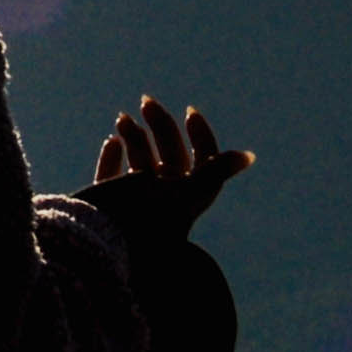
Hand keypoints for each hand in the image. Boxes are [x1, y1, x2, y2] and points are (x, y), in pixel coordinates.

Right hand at [83, 95, 253, 239]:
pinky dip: (112, 157)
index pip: (203, 162)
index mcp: (186, 196)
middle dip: (161, 125)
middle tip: (145, 102)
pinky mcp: (107, 201)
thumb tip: (249, 156)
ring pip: (141, 161)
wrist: (101, 249)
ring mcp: (134, 199)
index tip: (189, 112)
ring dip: (135, 137)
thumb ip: (214, 173)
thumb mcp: (185, 194)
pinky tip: (111, 143)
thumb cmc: (146, 220)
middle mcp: (164, 197)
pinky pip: (112, 176)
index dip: (202, 136)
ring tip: (122, 119)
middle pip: (171, 154)